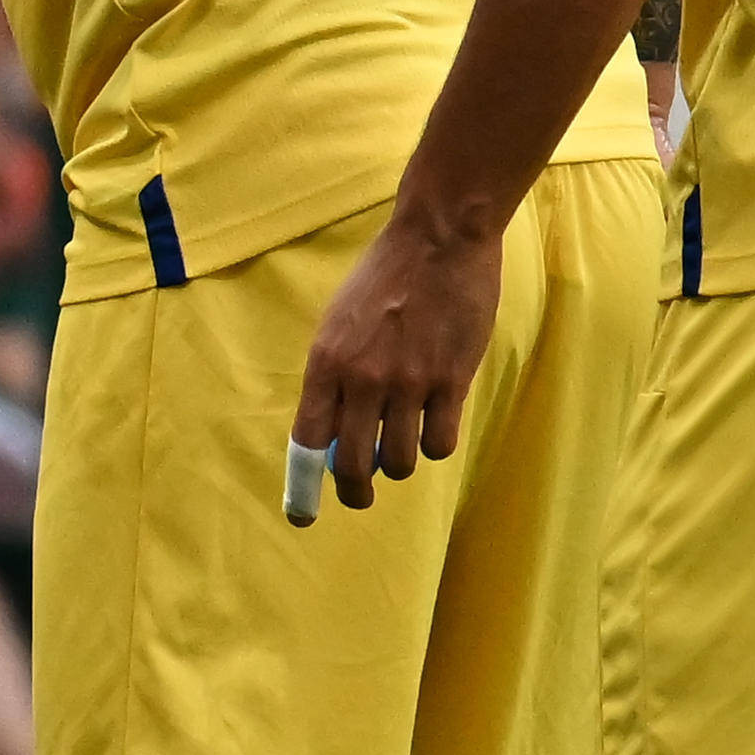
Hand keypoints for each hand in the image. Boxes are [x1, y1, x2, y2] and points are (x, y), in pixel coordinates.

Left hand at [292, 196, 503, 497]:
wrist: (439, 238)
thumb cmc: (385, 277)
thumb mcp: (339, 322)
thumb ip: (335, 377)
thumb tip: (336, 433)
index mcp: (326, 363)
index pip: (307, 441)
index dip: (304, 487)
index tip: (303, 515)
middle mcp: (363, 379)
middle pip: (354, 466)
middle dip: (356, 491)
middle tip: (362, 494)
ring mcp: (409, 382)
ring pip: (399, 460)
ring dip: (399, 463)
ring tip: (402, 444)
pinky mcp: (452, 380)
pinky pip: (440, 442)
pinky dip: (435, 445)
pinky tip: (435, 426)